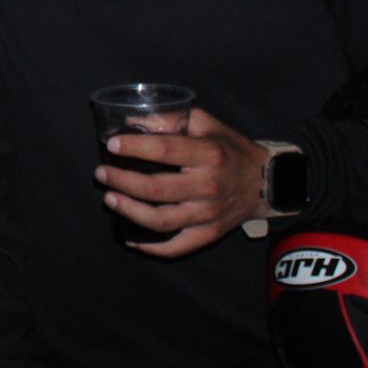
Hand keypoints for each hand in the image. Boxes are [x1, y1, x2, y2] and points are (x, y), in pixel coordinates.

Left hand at [93, 107, 269, 257]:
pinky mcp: (209, 234)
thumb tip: (130, 120)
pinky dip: (150, 247)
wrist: (266, 182)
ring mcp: (208, 215)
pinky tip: (129, 237)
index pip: (165, 150)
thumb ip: (170, 119)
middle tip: (101, 173)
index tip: (112, 145)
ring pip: (161, 220)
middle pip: (156, 188)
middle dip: (122, 181)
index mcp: (208, 155)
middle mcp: (207, 187)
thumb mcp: (206, 124)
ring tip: (109, 199)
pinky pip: (176, 247)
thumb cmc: (229, 149)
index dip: (135, 147)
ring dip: (129, 211)